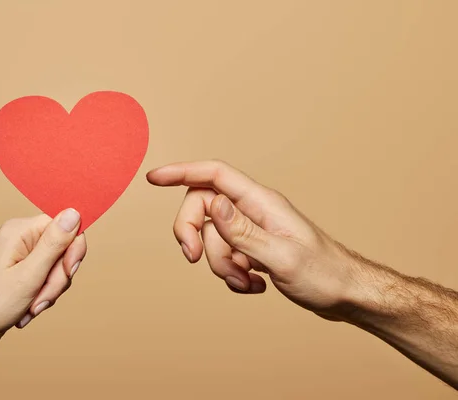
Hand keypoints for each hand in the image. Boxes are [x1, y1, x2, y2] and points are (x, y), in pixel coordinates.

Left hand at [0, 209, 86, 350]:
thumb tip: (74, 212)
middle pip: (63, 249)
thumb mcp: (29, 275)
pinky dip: (42, 296)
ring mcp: (20, 255)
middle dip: (58, 278)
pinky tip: (27, 310)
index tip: (68, 273)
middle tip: (42, 298)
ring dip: (49, 291)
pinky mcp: (21, 270)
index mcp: (20, 231)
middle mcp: (21, 238)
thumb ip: (54, 243)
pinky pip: (46, 278)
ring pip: (57, 267)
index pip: (65, 226)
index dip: (72, 250)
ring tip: (31, 307)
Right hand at [147, 160, 361, 319]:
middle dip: (192, 234)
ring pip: (212, 238)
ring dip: (221, 265)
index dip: (182, 172)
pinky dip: (232, 275)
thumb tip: (212, 203)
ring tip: (248, 282)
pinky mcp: (254, 248)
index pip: (214, 175)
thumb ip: (244, 231)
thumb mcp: (282, 257)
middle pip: (202, 207)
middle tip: (192, 259)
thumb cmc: (325, 274)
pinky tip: (255, 286)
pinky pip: (225, 255)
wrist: (346, 295)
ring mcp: (253, 230)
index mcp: (261, 203)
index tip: (154, 178)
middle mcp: (254, 211)